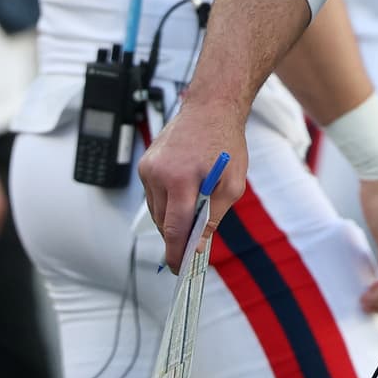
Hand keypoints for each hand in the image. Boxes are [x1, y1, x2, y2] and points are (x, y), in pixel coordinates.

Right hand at [139, 98, 249, 270]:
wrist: (211, 107)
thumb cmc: (226, 144)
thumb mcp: (233, 183)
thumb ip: (215, 216)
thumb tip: (199, 243)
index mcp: (180, 180)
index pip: (174, 228)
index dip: (177, 252)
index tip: (179, 269)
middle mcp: (158, 174)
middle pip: (162, 222)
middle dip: (176, 237)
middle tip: (191, 247)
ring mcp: (148, 168)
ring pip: (156, 210)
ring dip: (171, 218)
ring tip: (192, 211)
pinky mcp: (144, 164)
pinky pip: (153, 194)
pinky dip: (167, 201)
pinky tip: (183, 193)